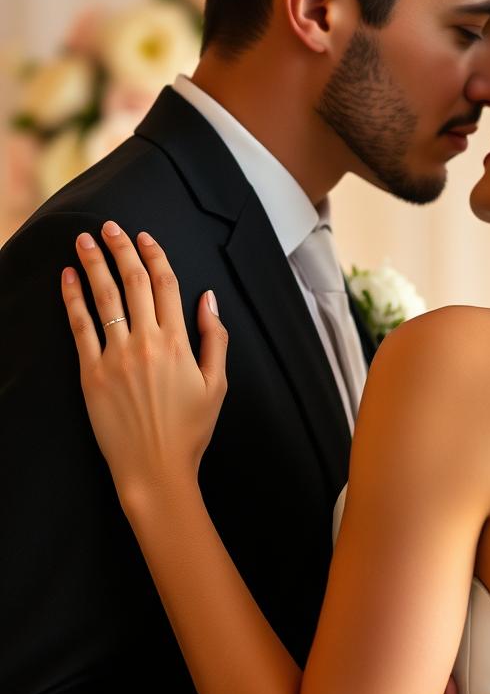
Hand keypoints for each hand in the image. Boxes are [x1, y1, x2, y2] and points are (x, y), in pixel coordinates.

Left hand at [61, 221, 227, 505]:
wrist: (155, 467)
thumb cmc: (191, 429)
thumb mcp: (217, 384)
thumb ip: (215, 338)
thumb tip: (209, 299)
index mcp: (179, 343)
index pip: (165, 286)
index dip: (154, 256)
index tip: (144, 236)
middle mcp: (146, 343)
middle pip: (132, 283)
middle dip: (120, 249)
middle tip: (110, 226)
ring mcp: (115, 357)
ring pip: (104, 298)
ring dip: (93, 264)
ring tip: (83, 241)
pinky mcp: (91, 373)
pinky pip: (80, 327)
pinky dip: (72, 299)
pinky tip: (67, 279)